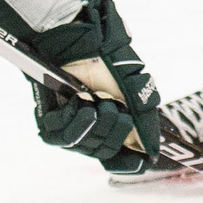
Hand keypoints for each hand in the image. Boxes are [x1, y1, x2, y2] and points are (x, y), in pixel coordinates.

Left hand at [25, 0, 161, 174]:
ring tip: (97, 101)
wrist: (78, 40)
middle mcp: (91, 130)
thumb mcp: (134, 88)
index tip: (139, 161)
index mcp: (112, 124)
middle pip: (105, 153)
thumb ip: (144, 120)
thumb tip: (152, 151)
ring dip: (96, 123)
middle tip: (113, 107)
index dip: (127, 163)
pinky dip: (75, 119)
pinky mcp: (49, 124)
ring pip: (86, 146)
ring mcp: (69, 128)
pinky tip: (78, 102)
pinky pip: (63, 137)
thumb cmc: (106, 59)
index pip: (119, 158)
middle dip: (114, 132)